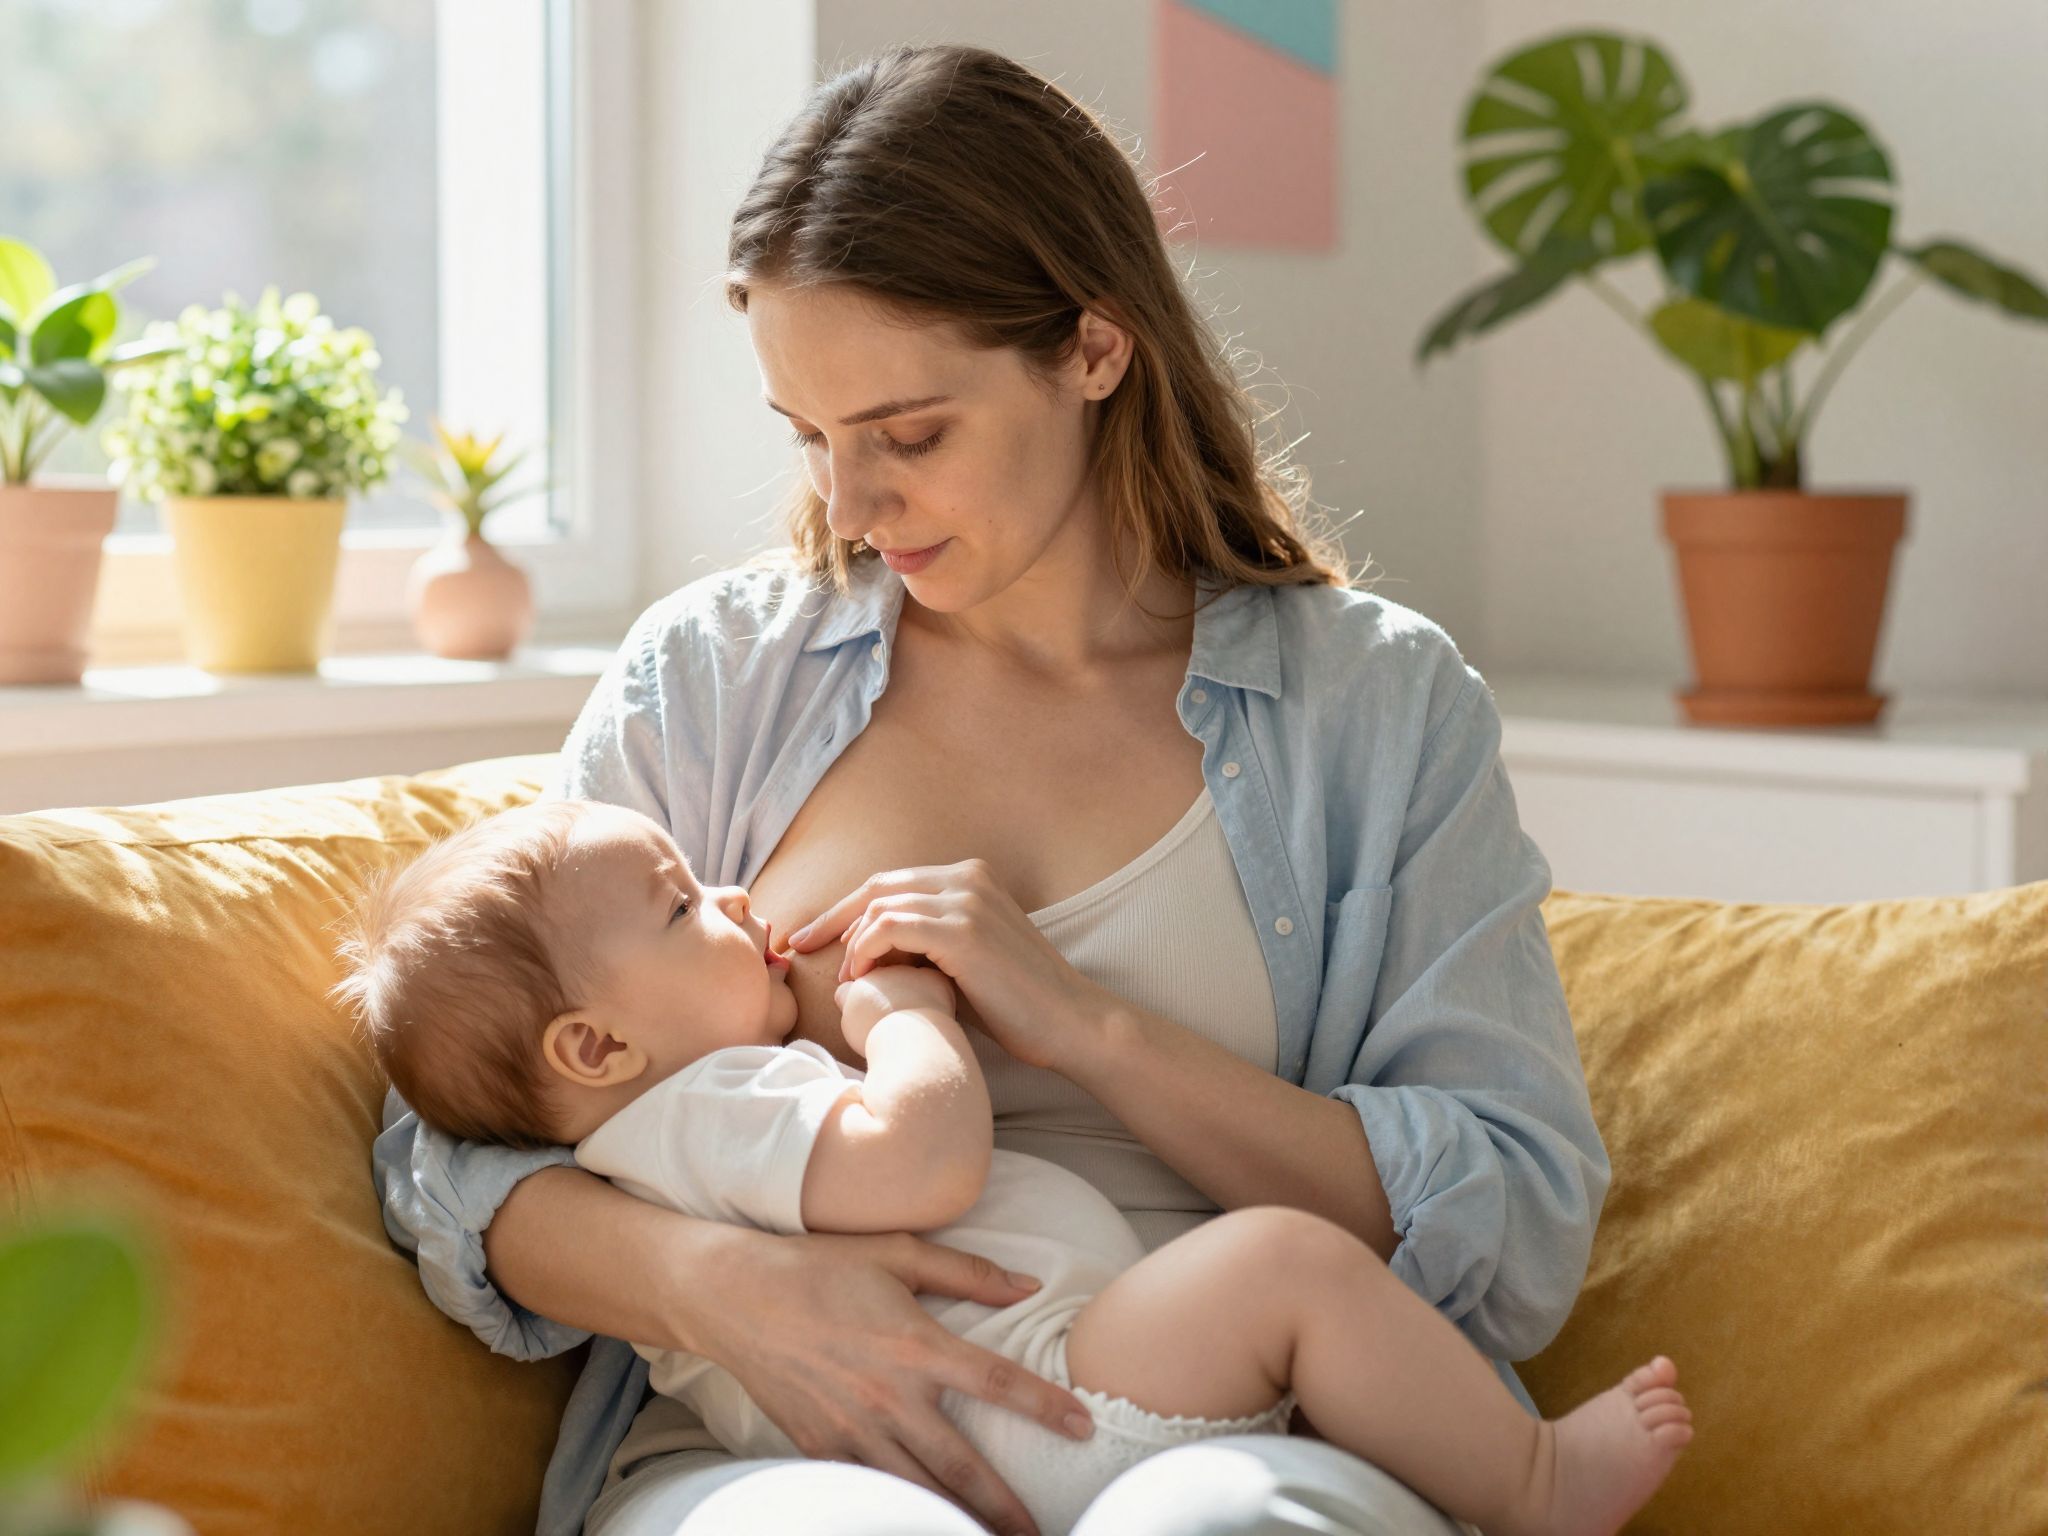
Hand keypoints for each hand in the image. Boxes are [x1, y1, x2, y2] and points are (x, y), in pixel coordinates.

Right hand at [690, 1226, 1091, 1535]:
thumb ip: (966, 1272)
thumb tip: (1027, 1284)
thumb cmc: (818, 1267)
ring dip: (956, 1521)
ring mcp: (851, 1429)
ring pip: (917, 1490)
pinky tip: (922, 1522)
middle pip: (961, 1465)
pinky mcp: (821, 1448)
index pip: (995, 1382)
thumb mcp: (895, 1253)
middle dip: (1004, 1507)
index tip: (1083, 1427)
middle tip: (1040, 1533)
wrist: (733, 1297)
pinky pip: (869, 1489)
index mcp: (914, 1345)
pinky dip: (898, 1509)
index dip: (1044, 1407)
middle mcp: (887, 1396)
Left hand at [791, 860, 1107, 1071]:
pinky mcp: (963, 930)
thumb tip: (868, 953)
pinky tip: (864, 978)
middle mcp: (967, 878)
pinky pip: (891, 927)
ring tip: (849, 981)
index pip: (891, 883)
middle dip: (832, 918)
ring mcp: (966, 900)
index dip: (845, 909)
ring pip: (880, 905)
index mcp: (970, 878)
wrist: (1069, 1022)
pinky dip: (867, 950)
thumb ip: (924, 944)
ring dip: (853, 943)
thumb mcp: (963, 961)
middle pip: (878, 887)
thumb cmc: (1016, 1004)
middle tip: (799, 946)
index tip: (812, 936)